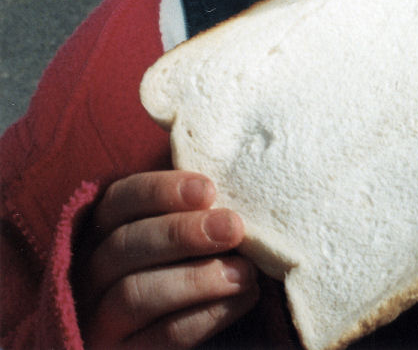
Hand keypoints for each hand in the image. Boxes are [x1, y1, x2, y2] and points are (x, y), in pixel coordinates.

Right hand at [79, 171, 258, 348]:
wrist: (178, 324)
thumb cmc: (183, 259)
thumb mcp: (176, 224)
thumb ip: (192, 200)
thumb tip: (229, 166)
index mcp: (101, 230)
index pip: (120, 200)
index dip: (162, 191)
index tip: (209, 189)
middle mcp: (90, 274)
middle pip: (125, 246)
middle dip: (183, 233)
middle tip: (233, 227)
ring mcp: (100, 320)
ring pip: (137, 294)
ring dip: (198, 279)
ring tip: (246, 272)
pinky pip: (163, 337)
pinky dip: (208, 315)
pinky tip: (244, 299)